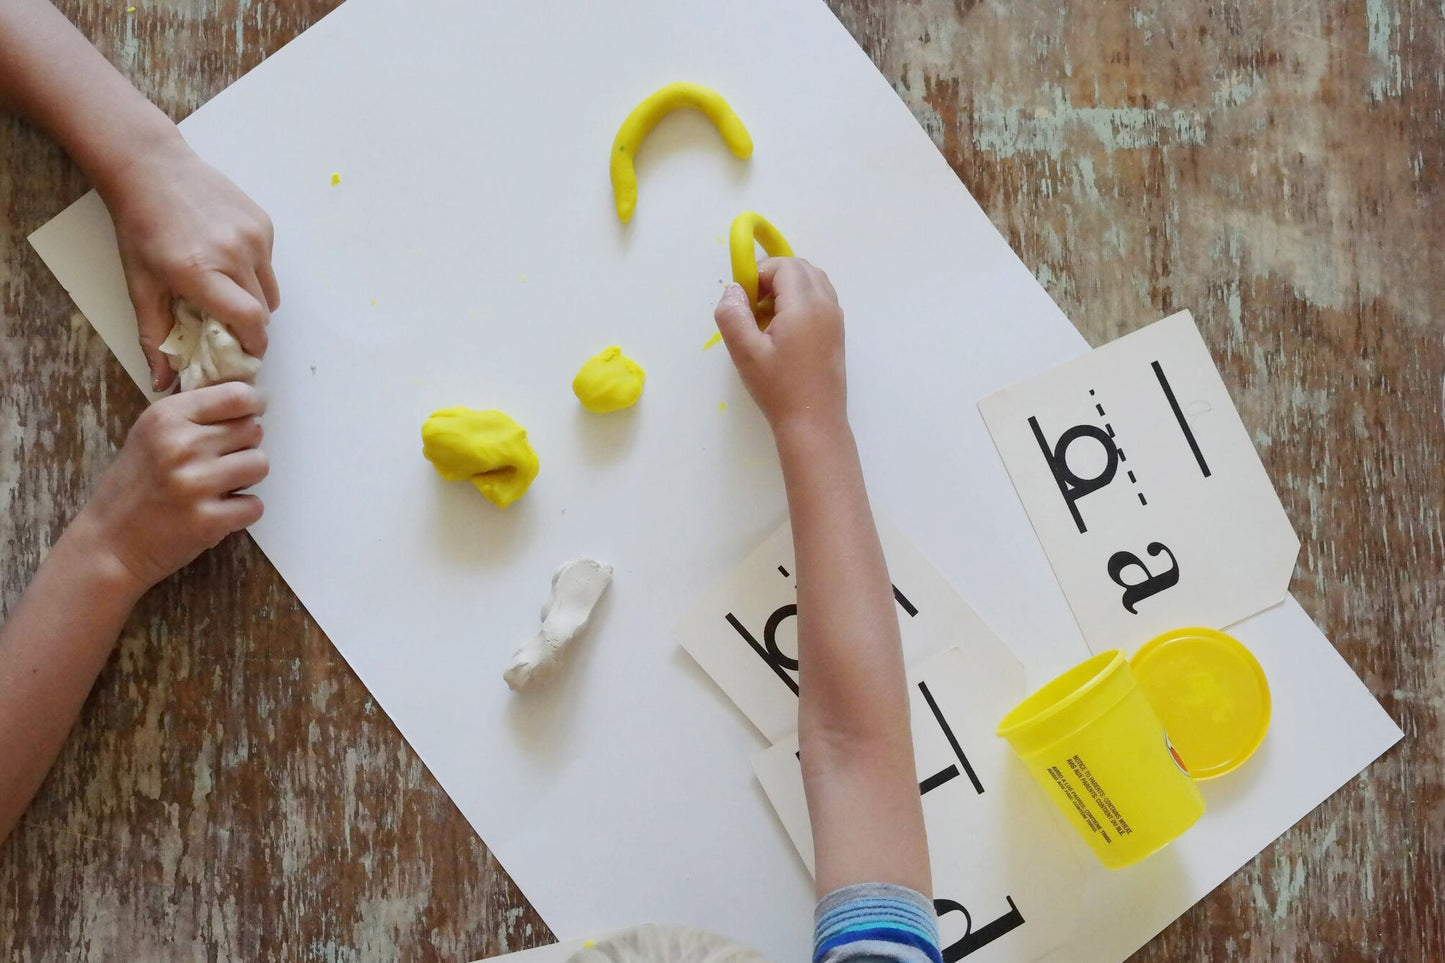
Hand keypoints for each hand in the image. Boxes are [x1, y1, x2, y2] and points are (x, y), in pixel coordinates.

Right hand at [70, 383, 268, 593]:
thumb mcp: (150, 435)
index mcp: (166, 417)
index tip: (253, 413)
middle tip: (223, 461)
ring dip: (247, 477)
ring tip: (221, 486)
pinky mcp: (209, 520)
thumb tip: (246, 399)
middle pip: (253, 430)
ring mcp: (196, 483)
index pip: (236, 396)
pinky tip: (219, 512)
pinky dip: (243, 511)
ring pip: (260, 465)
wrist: (108, 543)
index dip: (253, 405)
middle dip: (245, 445)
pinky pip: (255, 505)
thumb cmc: (133, 486)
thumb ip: (192, 416)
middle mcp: (181, 446)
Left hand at [103, 137, 278, 390]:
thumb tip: (163, 383)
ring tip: (227, 291)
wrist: (152, 169)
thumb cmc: (141, 228)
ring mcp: (254, 236)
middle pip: (264, 310)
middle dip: (251, 326)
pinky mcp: (263, 223)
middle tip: (228, 326)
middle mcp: (234, 253)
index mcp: (201, 271)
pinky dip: (254, 272)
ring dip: (255, 300)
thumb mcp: (140, 285)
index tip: (244, 354)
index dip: (253, 345)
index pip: (250, 321)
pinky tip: (228, 258)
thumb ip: (155, 336)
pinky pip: (269, 264)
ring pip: (271, 289)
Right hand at [713, 257, 846, 434]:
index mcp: (805, 305)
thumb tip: (733, 290)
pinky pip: (820, 299)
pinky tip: (783, 330)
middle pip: (802, 268)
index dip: (760, 273)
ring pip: (813, 281)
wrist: (813, 423)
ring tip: (767, 317)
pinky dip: (801, 300)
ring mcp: (836, 319)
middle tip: (753, 306)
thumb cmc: (778, 388)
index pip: (785, 266)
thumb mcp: (745, 352)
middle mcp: (826, 305)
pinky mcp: (837, 333)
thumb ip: (733, 315)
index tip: (744, 298)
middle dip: (774, 276)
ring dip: (788, 287)